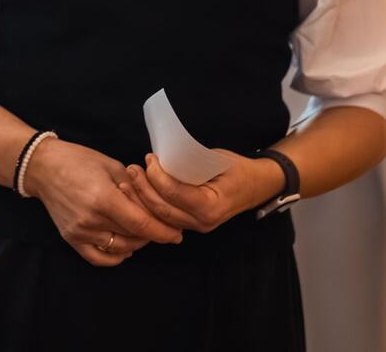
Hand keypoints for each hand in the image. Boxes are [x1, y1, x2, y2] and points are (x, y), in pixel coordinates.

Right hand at [23, 138, 182, 266]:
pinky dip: (116, 256)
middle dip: (153, 233)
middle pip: (134, 237)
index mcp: (104, 198)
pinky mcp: (71, 239)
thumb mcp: (112, 166)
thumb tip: (157, 207)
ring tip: (144, 231)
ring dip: (137, 243)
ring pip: (120, 249)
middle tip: (164, 226)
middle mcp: (91, 220)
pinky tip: (126, 247)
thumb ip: (136, 189)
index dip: (163, 231)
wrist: (43, 167)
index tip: (178, 234)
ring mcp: (79, 232)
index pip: (142, 224)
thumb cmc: (79, 160)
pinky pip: (99, 258)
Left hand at [126, 152, 284, 232]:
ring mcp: (197, 226)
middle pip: (163, 210)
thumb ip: (189, 162)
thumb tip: (161, 158)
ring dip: (142, 199)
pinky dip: (150, 206)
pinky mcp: (190, 224)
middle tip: (131, 169)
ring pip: (161, 217)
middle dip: (143, 189)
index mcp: (212, 205)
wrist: (256, 186)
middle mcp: (203, 222)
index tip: (149, 159)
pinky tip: (139, 193)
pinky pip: (165, 218)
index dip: (157, 177)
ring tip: (129, 179)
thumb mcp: (216, 159)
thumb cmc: (236, 168)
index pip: (176, 194)